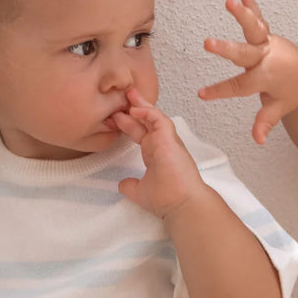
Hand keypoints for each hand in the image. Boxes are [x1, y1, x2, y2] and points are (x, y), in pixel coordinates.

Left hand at [113, 89, 205, 219]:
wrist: (181, 203)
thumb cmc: (167, 198)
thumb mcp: (140, 191)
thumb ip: (131, 185)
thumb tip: (122, 183)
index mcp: (155, 154)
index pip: (141, 134)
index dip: (129, 124)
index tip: (115, 117)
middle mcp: (162, 145)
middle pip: (147, 121)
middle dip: (134, 108)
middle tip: (122, 97)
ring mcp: (167, 141)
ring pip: (154, 116)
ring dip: (141, 105)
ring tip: (128, 94)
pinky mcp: (170, 139)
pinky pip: (159, 119)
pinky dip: (147, 111)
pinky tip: (134, 109)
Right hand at [199, 0, 297, 143]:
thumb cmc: (293, 93)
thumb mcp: (279, 109)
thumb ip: (266, 122)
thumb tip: (257, 141)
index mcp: (266, 78)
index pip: (239, 86)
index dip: (220, 91)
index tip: (202, 94)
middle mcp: (266, 59)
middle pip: (244, 54)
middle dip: (226, 49)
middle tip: (208, 43)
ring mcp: (269, 45)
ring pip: (255, 30)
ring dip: (244, 15)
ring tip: (231, 2)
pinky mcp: (269, 36)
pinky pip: (260, 21)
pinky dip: (253, 7)